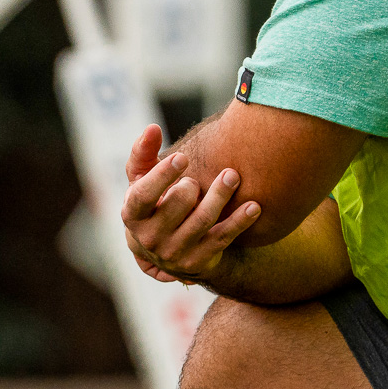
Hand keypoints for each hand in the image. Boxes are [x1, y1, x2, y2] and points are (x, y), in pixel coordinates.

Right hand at [121, 124, 259, 283]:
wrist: (165, 247)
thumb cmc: (154, 201)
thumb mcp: (142, 180)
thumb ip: (143, 153)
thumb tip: (152, 127)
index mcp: (133, 215)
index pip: (144, 195)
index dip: (162, 176)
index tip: (183, 157)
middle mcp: (150, 238)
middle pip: (176, 206)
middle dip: (194, 186)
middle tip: (208, 168)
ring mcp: (175, 252)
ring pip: (202, 221)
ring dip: (220, 197)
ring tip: (233, 176)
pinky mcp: (198, 261)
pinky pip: (222, 239)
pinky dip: (239, 222)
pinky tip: (254, 206)